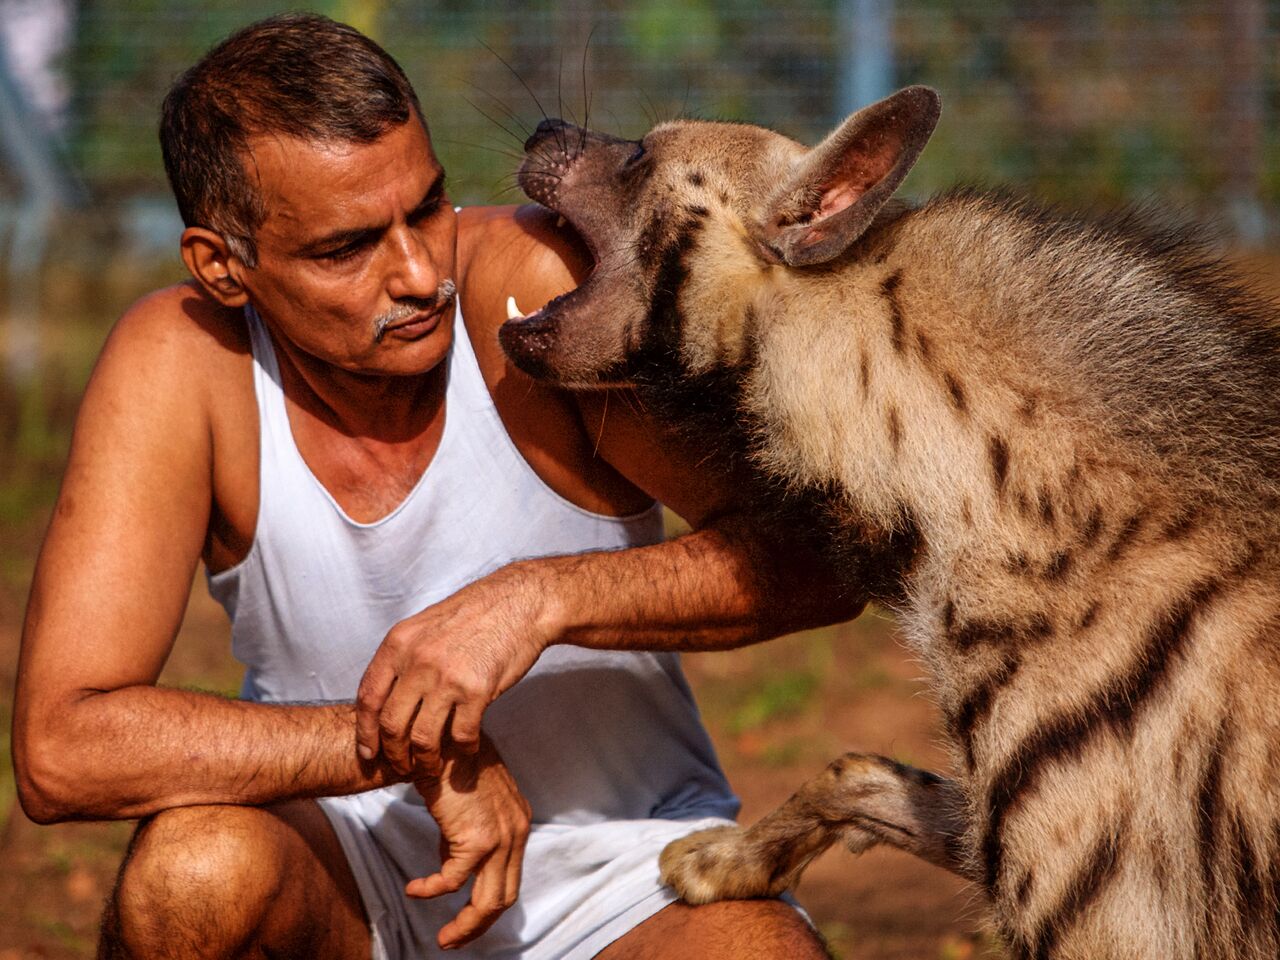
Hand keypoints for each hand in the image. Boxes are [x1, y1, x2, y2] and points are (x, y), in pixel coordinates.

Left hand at [356, 563, 553, 775]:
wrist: (520, 603)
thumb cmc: (476, 614)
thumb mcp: (426, 626)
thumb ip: (404, 657)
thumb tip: (388, 694)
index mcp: (399, 642)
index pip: (369, 697)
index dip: (365, 732)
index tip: (368, 752)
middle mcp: (418, 660)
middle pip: (391, 724)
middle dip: (393, 754)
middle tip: (401, 766)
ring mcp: (447, 677)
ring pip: (423, 737)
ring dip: (425, 760)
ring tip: (431, 767)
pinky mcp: (478, 690)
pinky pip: (461, 734)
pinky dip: (462, 748)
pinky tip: (466, 748)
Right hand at [409, 735, 531, 948]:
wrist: (439, 740)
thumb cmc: (447, 766)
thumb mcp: (464, 806)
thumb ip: (462, 838)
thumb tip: (449, 869)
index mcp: (517, 823)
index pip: (510, 877)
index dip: (488, 905)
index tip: (466, 921)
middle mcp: (516, 831)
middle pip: (505, 897)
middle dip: (479, 925)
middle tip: (452, 940)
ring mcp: (502, 836)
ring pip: (488, 901)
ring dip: (464, 926)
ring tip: (443, 938)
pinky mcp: (478, 838)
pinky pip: (452, 881)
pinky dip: (431, 890)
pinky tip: (414, 889)